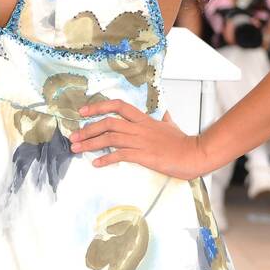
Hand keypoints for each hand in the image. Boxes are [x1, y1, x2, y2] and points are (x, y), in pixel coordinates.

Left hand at [70, 99, 210, 179]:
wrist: (196, 154)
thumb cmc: (184, 143)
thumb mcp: (173, 127)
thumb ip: (166, 120)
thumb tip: (166, 115)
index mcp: (144, 119)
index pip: (118, 106)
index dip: (98, 106)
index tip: (83, 112)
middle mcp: (139, 128)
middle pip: (108, 123)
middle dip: (87, 129)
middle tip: (73, 137)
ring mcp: (140, 141)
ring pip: (110, 138)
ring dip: (90, 143)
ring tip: (77, 149)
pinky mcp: (144, 155)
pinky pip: (120, 155)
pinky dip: (105, 159)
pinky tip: (96, 163)